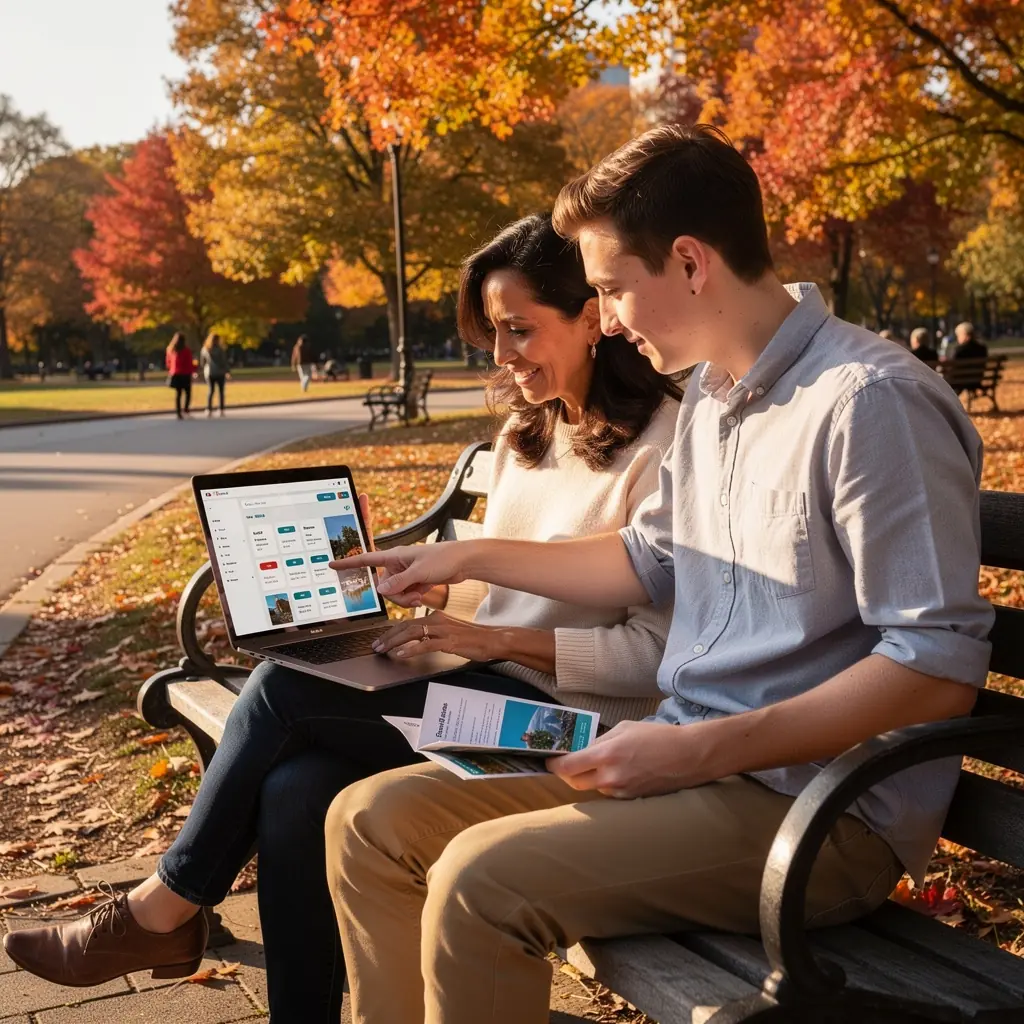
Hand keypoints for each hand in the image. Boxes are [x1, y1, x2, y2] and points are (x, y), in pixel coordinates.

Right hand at [330, 540, 472, 607]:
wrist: (464, 561)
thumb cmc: (444, 558)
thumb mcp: (420, 571)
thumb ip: (399, 582)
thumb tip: (380, 590)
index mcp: (395, 555)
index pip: (366, 559)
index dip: (348, 563)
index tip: (331, 564)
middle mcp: (398, 564)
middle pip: (383, 586)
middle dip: (396, 595)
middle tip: (413, 594)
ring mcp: (406, 573)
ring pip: (394, 593)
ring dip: (405, 598)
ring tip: (420, 594)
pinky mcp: (415, 581)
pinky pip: (405, 595)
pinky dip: (412, 598)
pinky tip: (423, 594)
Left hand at [371, 611, 506, 661]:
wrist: (494, 639)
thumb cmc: (474, 638)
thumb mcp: (450, 632)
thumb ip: (434, 634)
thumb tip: (418, 641)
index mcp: (437, 617)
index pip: (409, 622)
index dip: (393, 631)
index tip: (382, 639)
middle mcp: (437, 620)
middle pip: (406, 626)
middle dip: (388, 636)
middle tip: (376, 646)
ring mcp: (443, 630)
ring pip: (412, 633)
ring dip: (394, 642)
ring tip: (383, 650)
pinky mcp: (449, 642)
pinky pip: (425, 645)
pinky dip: (411, 650)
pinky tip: (401, 655)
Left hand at [548, 720, 712, 798]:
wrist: (688, 757)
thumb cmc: (657, 737)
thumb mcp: (624, 729)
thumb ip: (600, 742)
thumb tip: (583, 750)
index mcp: (606, 756)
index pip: (567, 767)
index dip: (554, 765)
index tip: (550, 761)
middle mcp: (610, 778)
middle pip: (574, 782)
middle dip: (568, 774)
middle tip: (569, 763)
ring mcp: (620, 792)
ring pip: (593, 787)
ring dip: (590, 778)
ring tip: (602, 763)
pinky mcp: (630, 800)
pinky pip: (609, 792)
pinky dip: (607, 783)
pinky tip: (620, 771)